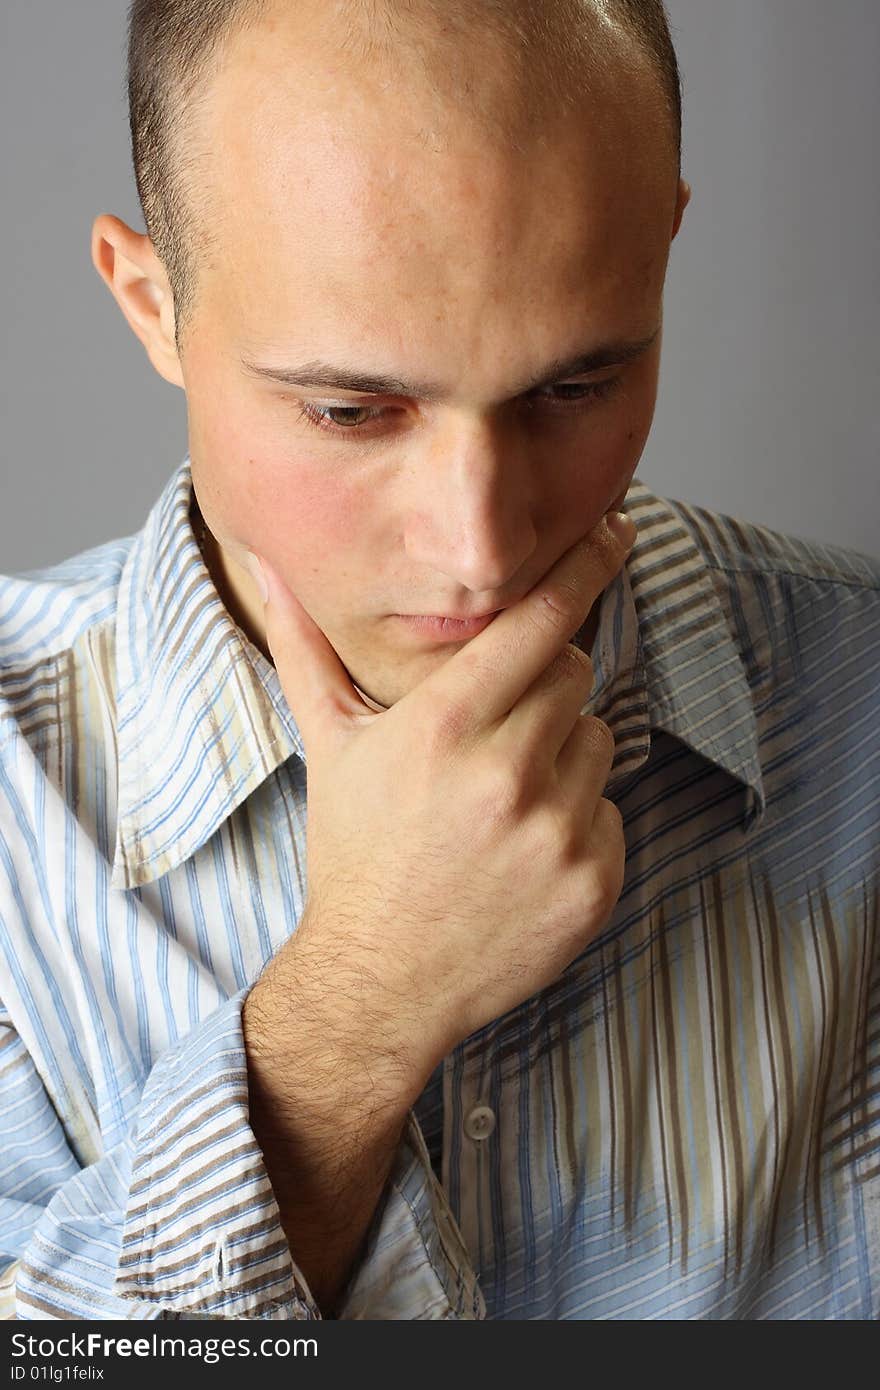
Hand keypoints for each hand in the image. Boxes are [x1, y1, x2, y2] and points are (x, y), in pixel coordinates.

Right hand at [252, 510, 636, 1077]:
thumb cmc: (353, 853)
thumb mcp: (328, 744)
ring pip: (598, 738)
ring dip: (561, 755)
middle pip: (573, 672)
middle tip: (493, 733)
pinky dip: (579, 820)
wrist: (379, 980)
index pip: (540, 619)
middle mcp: (508, 772)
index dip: (584, 566)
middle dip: (541, 687)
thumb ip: (306, 645)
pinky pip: (613, 808)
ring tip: (499, 803)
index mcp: (444, 726)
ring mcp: (558, 831)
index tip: (615, 531)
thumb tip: (264, 561)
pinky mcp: (595, 880)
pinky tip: (521, 852)